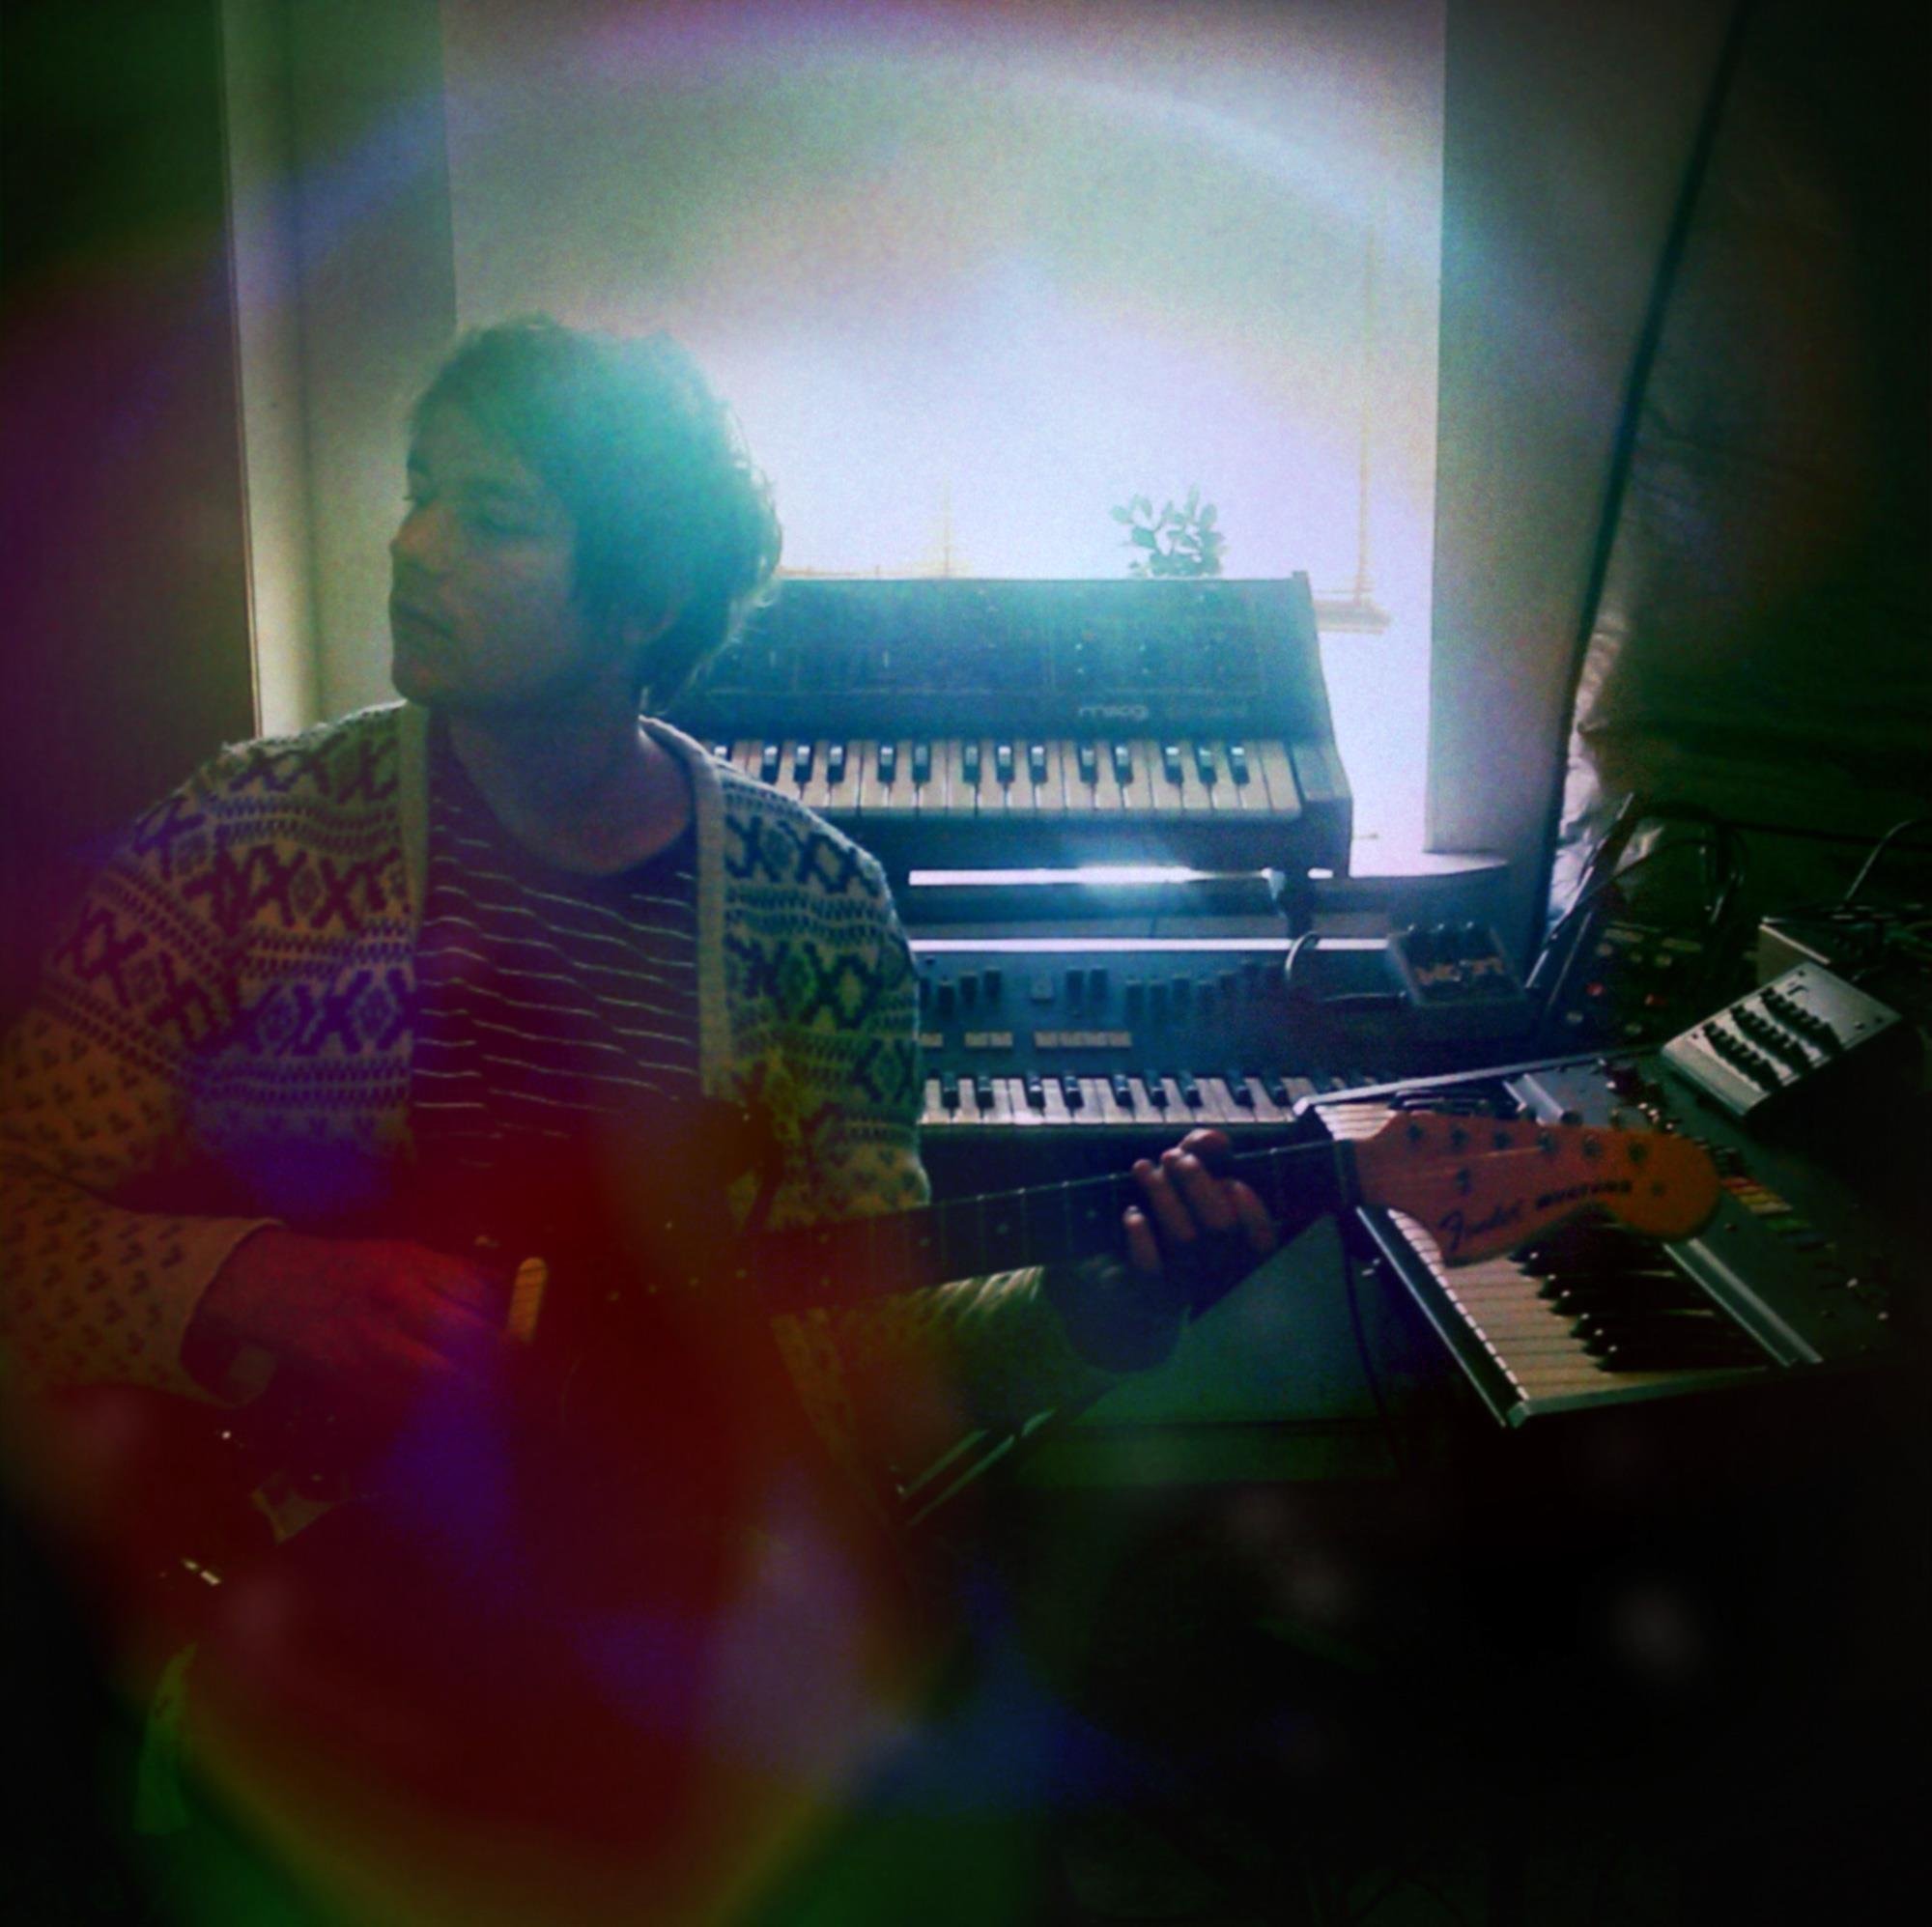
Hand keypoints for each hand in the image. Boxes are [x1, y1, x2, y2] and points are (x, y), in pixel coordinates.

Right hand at [187, 1228, 504, 1435]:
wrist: (270, 1284)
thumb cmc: (346, 1266)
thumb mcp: (403, 1253)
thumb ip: (453, 1274)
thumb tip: (506, 1292)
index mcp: (409, 1265)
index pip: (474, 1295)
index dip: (506, 1325)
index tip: (528, 1347)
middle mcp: (390, 1302)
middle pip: (458, 1339)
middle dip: (496, 1367)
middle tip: (522, 1385)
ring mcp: (366, 1343)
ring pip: (431, 1379)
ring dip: (468, 1397)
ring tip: (494, 1406)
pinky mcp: (345, 1379)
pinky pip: (396, 1403)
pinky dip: (426, 1413)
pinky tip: (447, 1417)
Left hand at [1121, 1127, 1278, 1312]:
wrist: (1129, 1265)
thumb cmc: (1170, 1211)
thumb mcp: (1188, 1176)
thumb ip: (1204, 1151)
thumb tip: (1218, 1139)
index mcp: (1240, 1245)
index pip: (1263, 1238)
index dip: (1252, 1209)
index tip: (1232, 1182)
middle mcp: (1218, 1266)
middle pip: (1219, 1225)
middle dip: (1196, 1182)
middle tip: (1174, 1157)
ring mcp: (1187, 1279)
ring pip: (1182, 1237)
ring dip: (1161, 1192)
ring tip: (1142, 1167)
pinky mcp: (1151, 1288)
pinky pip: (1149, 1267)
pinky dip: (1140, 1236)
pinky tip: (1133, 1214)